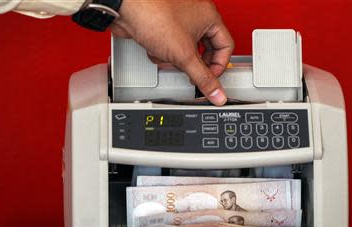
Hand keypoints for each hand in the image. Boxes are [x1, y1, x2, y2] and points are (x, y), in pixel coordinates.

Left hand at [110, 0, 233, 105]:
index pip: (226, 47)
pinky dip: (163, 52)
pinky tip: (155, 49)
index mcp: (209, 17)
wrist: (125, 9)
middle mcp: (196, 16)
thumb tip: (217, 93)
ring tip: (168, 57)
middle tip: (189, 72)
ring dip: (175, 59)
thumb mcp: (185, 55)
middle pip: (205, 50)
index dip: (218, 66)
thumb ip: (203, 78)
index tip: (209, 78)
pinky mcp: (164, 26)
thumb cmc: (154, 16)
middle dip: (192, 64)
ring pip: (186, 50)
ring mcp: (179, 20)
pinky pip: (170, 46)